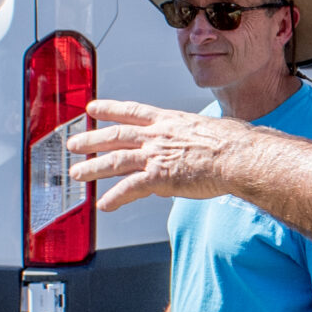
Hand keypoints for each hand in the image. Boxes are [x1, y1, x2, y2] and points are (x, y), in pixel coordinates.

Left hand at [68, 100, 247, 213]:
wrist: (238, 155)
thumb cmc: (232, 143)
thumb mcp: (207, 130)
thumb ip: (190, 140)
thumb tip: (188, 151)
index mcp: (169, 121)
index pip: (132, 111)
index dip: (110, 109)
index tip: (93, 107)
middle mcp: (158, 135)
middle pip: (116, 135)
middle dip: (91, 139)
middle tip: (74, 143)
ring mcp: (156, 155)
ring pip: (116, 160)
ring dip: (94, 168)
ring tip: (78, 173)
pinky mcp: (159, 177)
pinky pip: (130, 188)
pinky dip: (115, 197)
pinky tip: (104, 204)